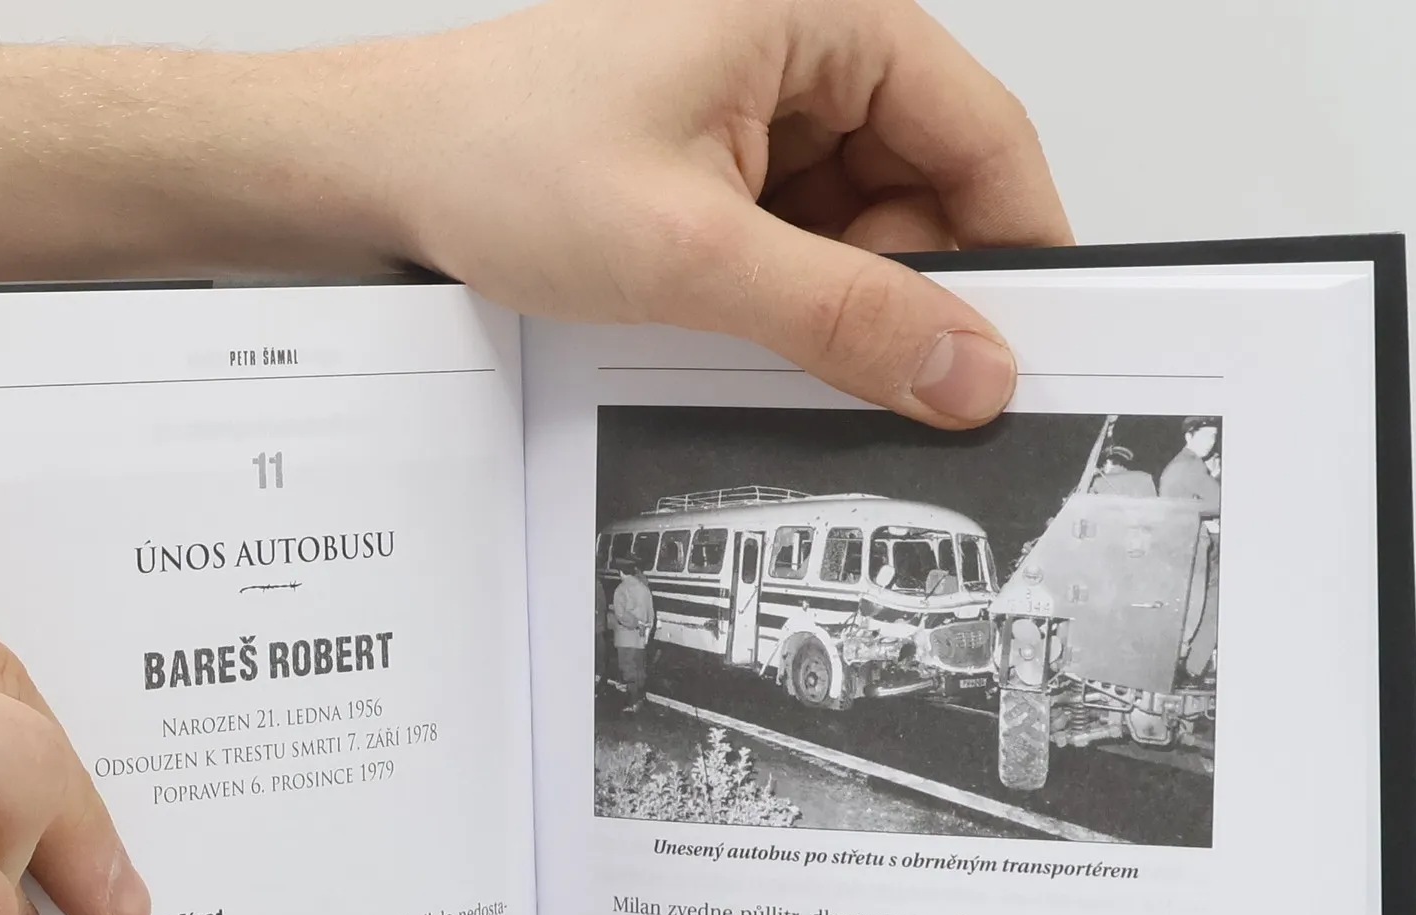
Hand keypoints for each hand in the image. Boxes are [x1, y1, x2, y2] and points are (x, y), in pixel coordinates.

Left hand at [383, 0, 1070, 425]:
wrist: (383, 171)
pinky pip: (805, 233)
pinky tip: (738, 320)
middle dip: (912, 287)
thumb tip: (966, 367)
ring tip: (753, 326)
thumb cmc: (499, 158)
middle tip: (880, 377)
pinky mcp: (727, 153)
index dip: (1018, 248)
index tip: (1031, 348)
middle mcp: (804, 44)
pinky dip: (793, 291)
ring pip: (866, 221)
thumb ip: (843, 317)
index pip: (982, 131)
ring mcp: (764, 100)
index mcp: (821, 14)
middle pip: (930, 185)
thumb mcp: (692, 255)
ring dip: (841, 297)